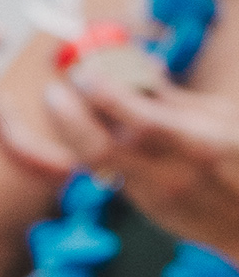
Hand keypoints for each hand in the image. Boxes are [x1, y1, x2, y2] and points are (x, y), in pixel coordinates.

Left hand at [37, 59, 238, 260]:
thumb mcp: (223, 117)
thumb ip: (173, 98)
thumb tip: (135, 67)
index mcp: (199, 145)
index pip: (139, 120)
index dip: (105, 94)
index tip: (85, 72)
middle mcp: (170, 176)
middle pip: (100, 149)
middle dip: (68, 117)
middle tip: (54, 91)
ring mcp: (154, 198)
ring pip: (96, 165)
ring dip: (71, 132)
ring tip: (61, 104)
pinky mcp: (146, 209)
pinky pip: (108, 175)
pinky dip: (91, 147)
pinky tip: (85, 126)